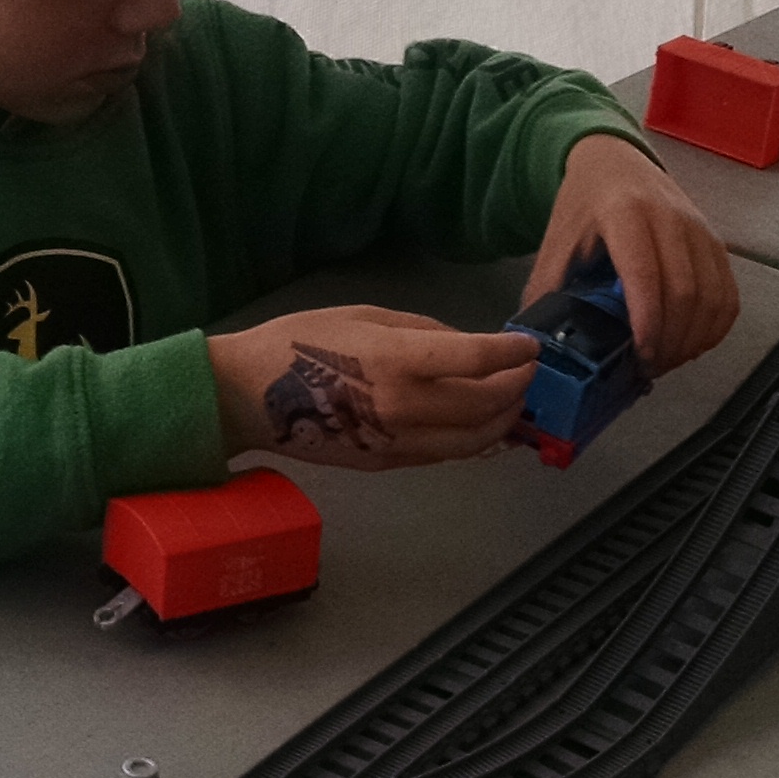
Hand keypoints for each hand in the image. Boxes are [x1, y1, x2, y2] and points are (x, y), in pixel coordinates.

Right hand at [208, 306, 538, 470]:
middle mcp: (405, 405)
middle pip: (486, 406)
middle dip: (517, 389)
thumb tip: (467, 345)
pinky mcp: (387, 463)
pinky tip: (481, 425)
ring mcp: (397, 441)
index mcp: (398, 359)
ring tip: (514, 403)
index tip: (530, 347)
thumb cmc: (298, 343)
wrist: (248, 396)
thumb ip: (424, 330)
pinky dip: (473, 441)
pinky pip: (445, 454)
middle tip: (528, 373)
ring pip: (473, 441)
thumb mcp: (365, 315)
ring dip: (504, 422)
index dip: (513, 353)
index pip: (478, 359)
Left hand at [527, 133, 738, 371]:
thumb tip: (535, 340)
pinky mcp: (715, 241)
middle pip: (685, 293)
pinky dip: (715, 326)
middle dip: (670, 341)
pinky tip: (692, 341)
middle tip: (649, 366)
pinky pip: (728, 293)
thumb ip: (545, 289)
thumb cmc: (585, 202)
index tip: (639, 355)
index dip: (648, 324)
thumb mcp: (556, 240)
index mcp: (625, 214)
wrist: (613, 160)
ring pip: (713, 297)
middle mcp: (670, 217)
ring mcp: (698, 228)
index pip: (647, 276)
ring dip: (693, 339)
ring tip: (668, 359)